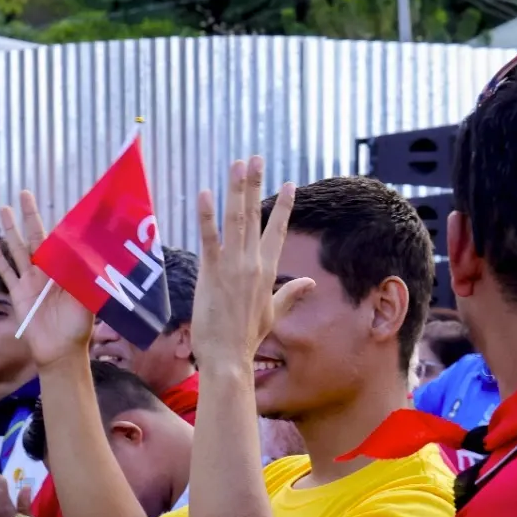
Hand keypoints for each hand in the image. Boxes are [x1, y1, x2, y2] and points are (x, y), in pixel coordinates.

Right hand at [0, 191, 94, 368]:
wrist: (60, 351)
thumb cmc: (78, 327)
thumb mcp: (87, 300)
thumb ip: (86, 278)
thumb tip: (90, 255)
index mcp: (66, 270)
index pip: (61, 241)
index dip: (59, 224)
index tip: (59, 203)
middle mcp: (47, 272)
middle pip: (36, 237)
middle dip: (30, 216)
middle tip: (24, 193)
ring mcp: (30, 281)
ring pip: (18, 249)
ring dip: (11, 230)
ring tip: (3, 209)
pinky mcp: (18, 293)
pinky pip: (6, 271)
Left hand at [191, 157, 308, 366]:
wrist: (229, 357)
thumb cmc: (247, 338)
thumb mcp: (273, 313)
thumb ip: (291, 293)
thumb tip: (310, 282)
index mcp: (267, 271)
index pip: (278, 231)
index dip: (284, 206)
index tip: (289, 183)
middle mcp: (253, 264)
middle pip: (256, 216)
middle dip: (255, 185)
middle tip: (255, 158)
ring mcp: (233, 267)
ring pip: (236, 220)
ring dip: (237, 190)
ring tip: (237, 164)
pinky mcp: (212, 273)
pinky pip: (210, 239)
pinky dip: (207, 216)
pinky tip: (206, 194)